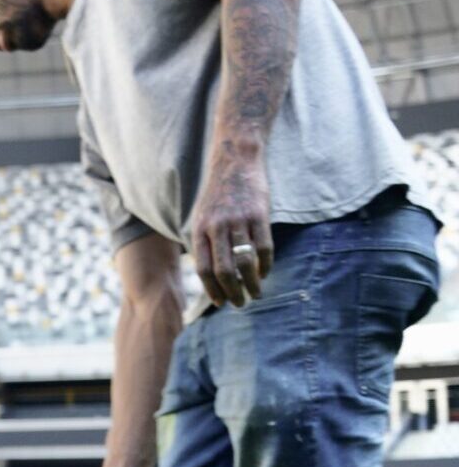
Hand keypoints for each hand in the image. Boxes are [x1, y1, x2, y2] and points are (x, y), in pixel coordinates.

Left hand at [189, 158, 271, 307]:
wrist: (235, 162)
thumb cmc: (218, 195)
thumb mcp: (202, 218)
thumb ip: (204, 243)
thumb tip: (209, 275)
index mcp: (200, 230)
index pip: (203, 269)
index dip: (212, 289)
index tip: (220, 302)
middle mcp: (217, 227)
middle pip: (223, 270)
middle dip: (232, 292)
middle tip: (240, 304)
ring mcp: (239, 221)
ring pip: (245, 262)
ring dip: (251, 283)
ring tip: (255, 294)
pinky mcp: (260, 215)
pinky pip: (264, 247)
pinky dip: (265, 265)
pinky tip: (266, 273)